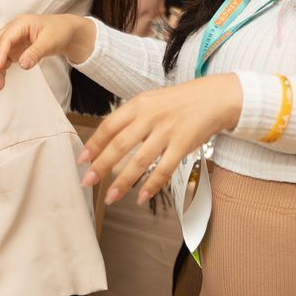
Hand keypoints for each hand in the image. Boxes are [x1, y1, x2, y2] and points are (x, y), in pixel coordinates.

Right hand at [0, 13, 96, 91]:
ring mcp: (12, 42)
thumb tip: (22, 64)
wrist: (67, 32)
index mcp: (20, 24)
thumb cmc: (59, 31)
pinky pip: (2, 63)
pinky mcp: (14, 51)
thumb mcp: (50, 41)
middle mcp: (12, 32)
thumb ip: (36, 52)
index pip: (4, 39)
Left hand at [78, 76, 242, 204]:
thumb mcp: (152, 101)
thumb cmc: (181, 101)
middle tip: (87, 182)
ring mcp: (167, 131)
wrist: (214, 97)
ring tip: (110, 197)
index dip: (94, 144)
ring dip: (122, 182)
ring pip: (139, 161)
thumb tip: (108, 141)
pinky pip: (163, 169)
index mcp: (139, 104)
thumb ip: (132, 118)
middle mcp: (150, 116)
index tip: (81, 160)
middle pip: (119, 145)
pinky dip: (151, 185)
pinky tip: (140, 197)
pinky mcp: (183, 144)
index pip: (110, 125)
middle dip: (100, 166)